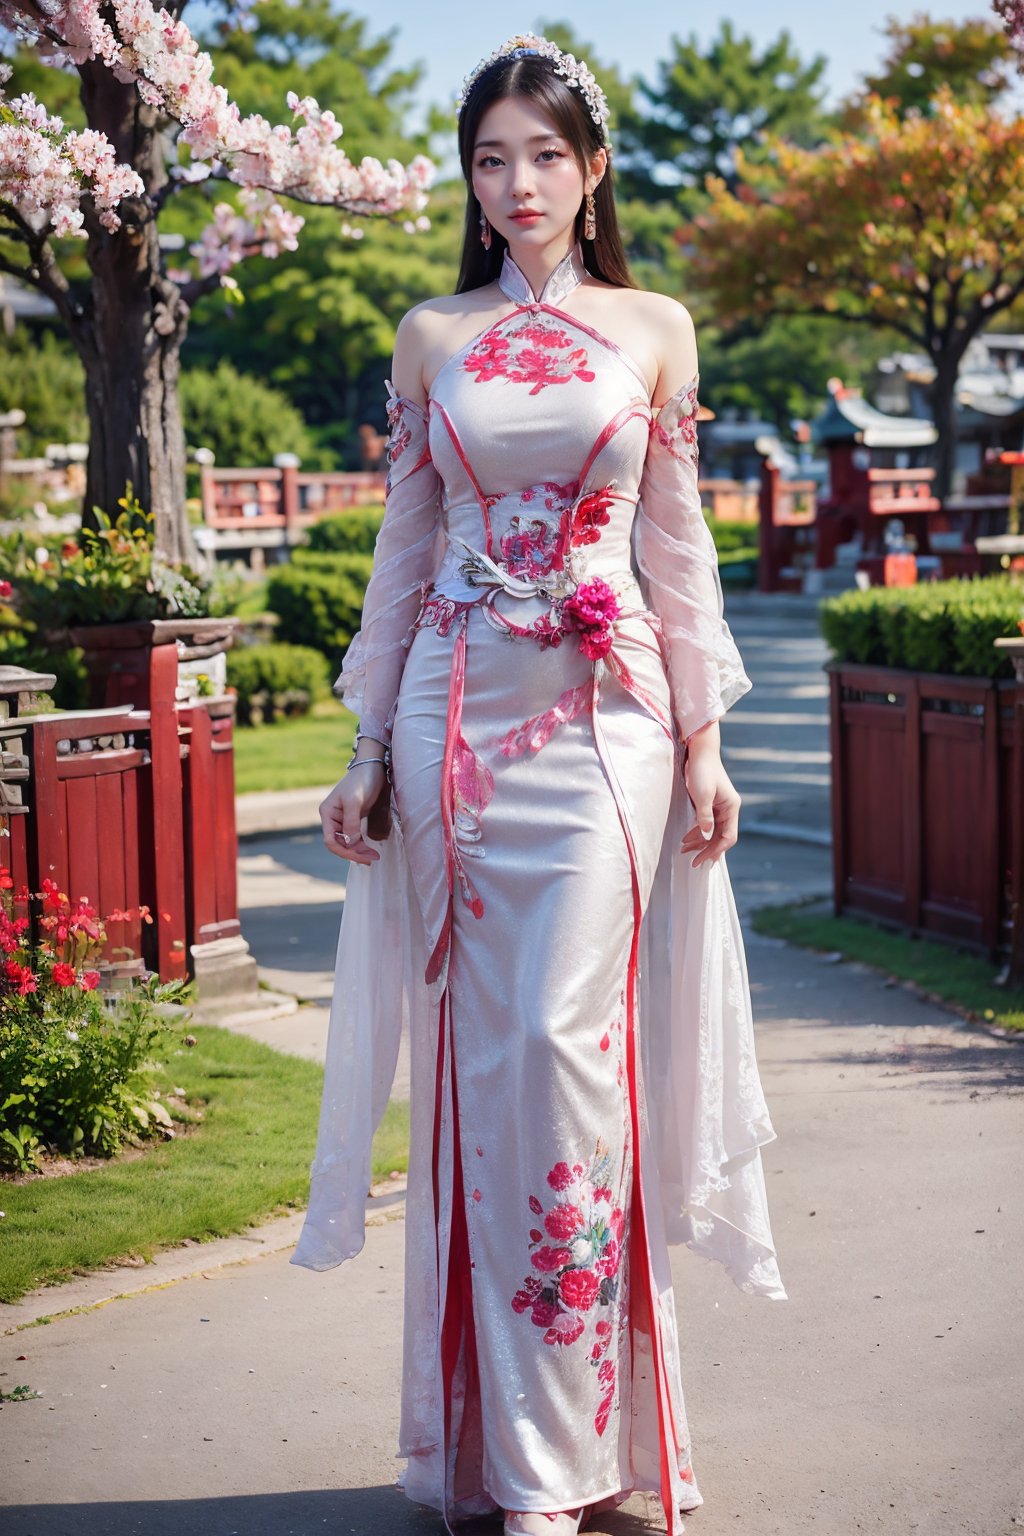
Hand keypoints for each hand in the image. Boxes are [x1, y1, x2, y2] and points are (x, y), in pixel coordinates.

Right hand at [319, 761, 386, 865]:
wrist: (372, 768)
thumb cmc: (361, 781)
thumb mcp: (354, 801)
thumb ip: (351, 823)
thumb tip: (350, 843)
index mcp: (327, 813)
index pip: (330, 840)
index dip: (344, 851)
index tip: (361, 856)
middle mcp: (332, 818)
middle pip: (339, 843)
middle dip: (354, 852)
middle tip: (372, 859)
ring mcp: (342, 819)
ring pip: (347, 842)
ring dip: (359, 850)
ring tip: (374, 856)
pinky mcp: (353, 819)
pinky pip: (354, 837)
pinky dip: (361, 844)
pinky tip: (370, 849)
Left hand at [679, 722, 740, 868]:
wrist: (700, 752)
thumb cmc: (703, 770)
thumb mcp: (702, 794)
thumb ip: (704, 815)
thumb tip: (706, 835)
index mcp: (731, 808)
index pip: (728, 837)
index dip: (716, 850)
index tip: (702, 860)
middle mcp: (728, 810)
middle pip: (720, 837)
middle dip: (706, 849)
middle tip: (692, 861)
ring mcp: (720, 808)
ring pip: (712, 832)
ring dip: (700, 842)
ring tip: (685, 850)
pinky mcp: (711, 805)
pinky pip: (706, 824)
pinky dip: (697, 832)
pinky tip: (687, 839)